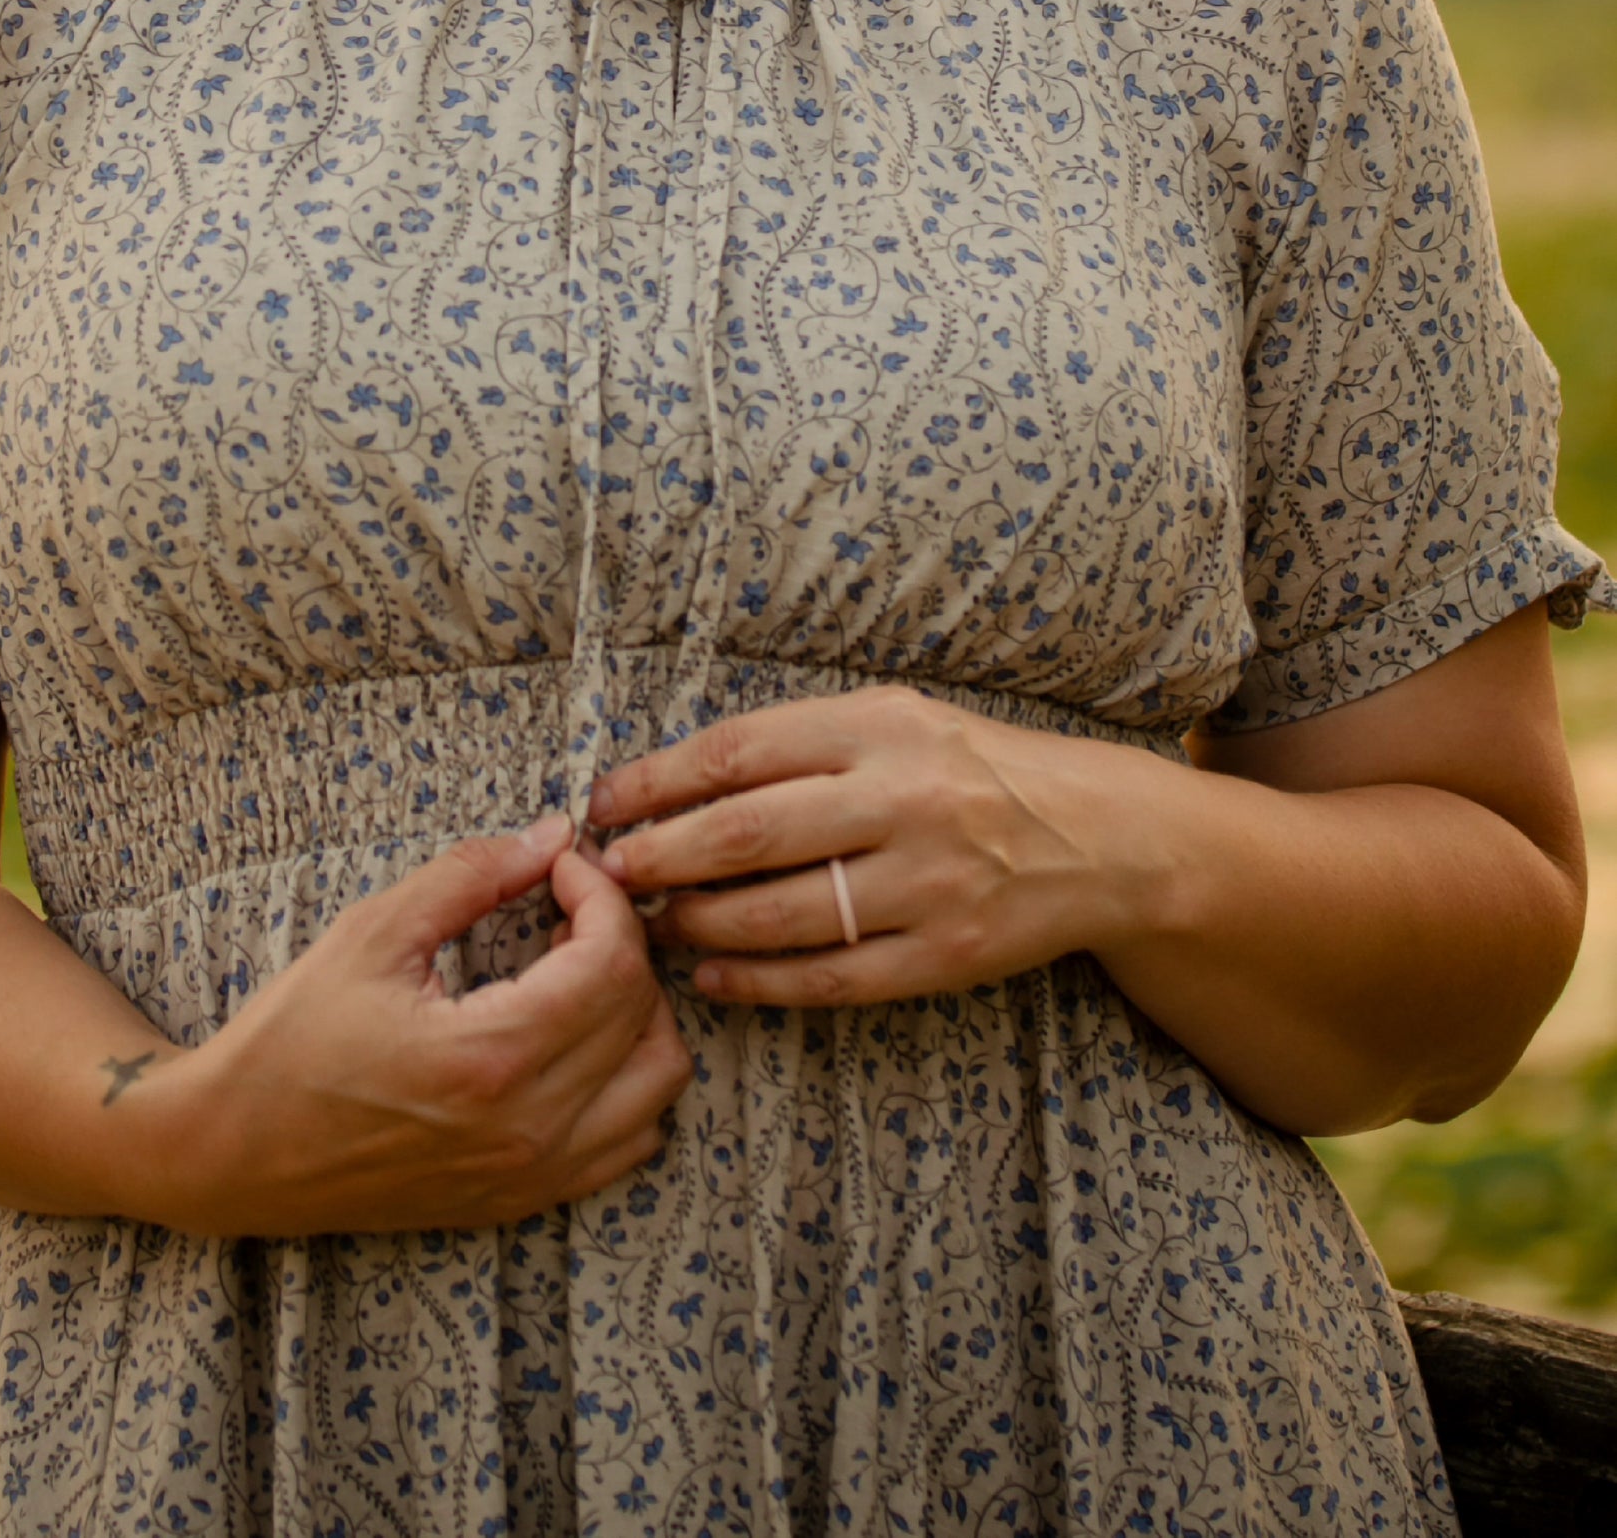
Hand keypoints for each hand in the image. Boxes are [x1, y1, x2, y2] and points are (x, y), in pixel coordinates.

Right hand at [119, 812, 693, 1234]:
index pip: (612, 962)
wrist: (231, 1152)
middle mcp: (527, 1129)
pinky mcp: (520, 1201)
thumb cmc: (291, 1038)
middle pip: (644, 1016)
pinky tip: (574, 1041)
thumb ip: (471, 875)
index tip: (561, 865)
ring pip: (658, 1084)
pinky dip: (628, 1082)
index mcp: (491, 1059)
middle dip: (621, 941)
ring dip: (638, 1014)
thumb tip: (549, 835)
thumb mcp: (373, 931)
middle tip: (565, 906)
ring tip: (576, 973)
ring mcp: (530, 1176)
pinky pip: (628, 1142)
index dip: (600, 894)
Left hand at [587, 685, 1183, 1006]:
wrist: (1095, 835)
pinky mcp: (943, 955)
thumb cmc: (967, 766)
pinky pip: (830, 978)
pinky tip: (712, 977)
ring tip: (656, 924)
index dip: (658, 780)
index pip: (739, 752)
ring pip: (780, 913)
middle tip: (608, 874)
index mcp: (878, 726)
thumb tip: (679, 777)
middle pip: (746, 834)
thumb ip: (798, 741)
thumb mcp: (893, 717)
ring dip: (699, 924)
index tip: (606, 802)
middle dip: (660, 856)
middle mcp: (900, 799)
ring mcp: (925, 883)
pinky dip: (758, 982)